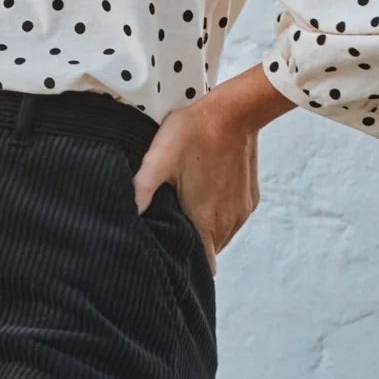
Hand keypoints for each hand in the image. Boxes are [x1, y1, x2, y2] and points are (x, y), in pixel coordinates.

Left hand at [131, 93, 262, 276]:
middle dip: (190, 247)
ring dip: (204, 230)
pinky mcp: (249, 200)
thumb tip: (128, 213)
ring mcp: (240, 213)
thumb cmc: (194, 133)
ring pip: (220, 236)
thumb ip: (142, 188)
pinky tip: (204, 195)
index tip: (170, 260)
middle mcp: (226, 224)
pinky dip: (217, 215)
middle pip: (208, 252)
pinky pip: (231, 219)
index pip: (201, 266)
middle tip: (169, 230)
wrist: (234, 112)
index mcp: (205, 222)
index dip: (185, 267)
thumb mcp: (159, 158)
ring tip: (185, 212)